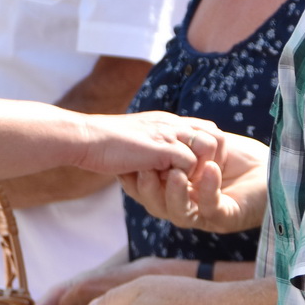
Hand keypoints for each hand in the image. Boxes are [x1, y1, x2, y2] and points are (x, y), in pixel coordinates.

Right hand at [81, 112, 229, 176]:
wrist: (87, 138)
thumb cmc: (103, 142)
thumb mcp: (136, 139)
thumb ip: (152, 145)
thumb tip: (155, 163)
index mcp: (168, 121)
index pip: (206, 128)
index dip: (207, 149)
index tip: (197, 169)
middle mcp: (174, 124)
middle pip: (216, 135)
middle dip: (213, 158)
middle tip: (198, 178)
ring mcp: (170, 134)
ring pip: (209, 147)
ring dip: (201, 167)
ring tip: (185, 181)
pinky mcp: (164, 148)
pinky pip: (190, 162)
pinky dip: (183, 176)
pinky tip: (168, 182)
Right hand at [120, 133, 268, 233]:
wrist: (273, 166)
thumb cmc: (238, 155)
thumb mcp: (202, 143)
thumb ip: (178, 142)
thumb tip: (147, 130)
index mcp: (176, 190)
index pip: (146, 189)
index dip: (133, 179)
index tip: (124, 162)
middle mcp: (187, 206)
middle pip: (156, 205)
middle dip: (147, 189)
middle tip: (142, 170)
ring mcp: (205, 215)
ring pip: (179, 213)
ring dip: (174, 193)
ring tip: (176, 173)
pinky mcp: (227, 218)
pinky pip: (211, 206)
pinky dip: (208, 188)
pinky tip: (210, 169)